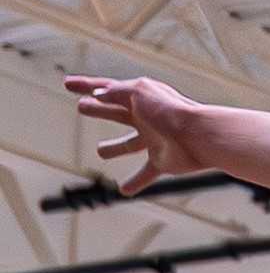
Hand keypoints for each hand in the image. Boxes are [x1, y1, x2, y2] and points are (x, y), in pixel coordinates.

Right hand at [65, 75, 211, 194]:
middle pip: (115, 112)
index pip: (108, 89)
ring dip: (115, 148)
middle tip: (81, 107)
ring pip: (129, 144)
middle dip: (98, 109)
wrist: (199, 136)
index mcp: (141, 97)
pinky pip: (145, 173)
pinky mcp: (163, 161)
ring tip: (101, 151)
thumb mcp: (139, 93)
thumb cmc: (170, 111)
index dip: (86, 85)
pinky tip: (124, 190)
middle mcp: (147, 117)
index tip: (67, 82)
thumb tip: (98, 93)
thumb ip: (117, 92)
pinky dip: (135, 181)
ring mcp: (154, 140)